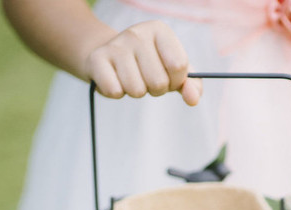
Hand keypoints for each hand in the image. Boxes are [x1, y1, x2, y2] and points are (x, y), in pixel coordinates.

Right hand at [83, 21, 201, 105]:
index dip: (175, 81)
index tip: (168, 76)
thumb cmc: (148, 65)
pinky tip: (115, 80)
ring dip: (136, 92)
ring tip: (130, 78)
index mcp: (159, 30)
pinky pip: (115, 91)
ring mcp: (116, 45)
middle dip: (155, 90)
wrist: (109, 57)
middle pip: (159, 82)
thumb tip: (193, 99)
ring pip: (137, 90)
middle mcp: (137, 32)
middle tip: (146, 78)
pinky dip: (117, 93)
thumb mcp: (173, 71)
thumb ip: (191, 85)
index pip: (179, 66)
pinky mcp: (97, 60)